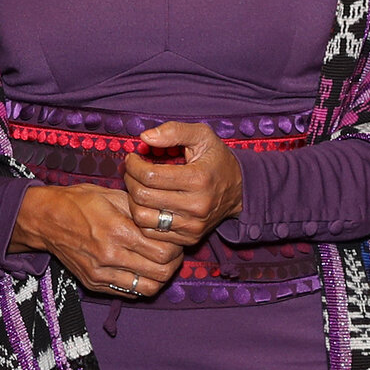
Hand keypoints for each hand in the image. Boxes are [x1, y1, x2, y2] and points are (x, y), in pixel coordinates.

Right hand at [14, 182, 185, 297]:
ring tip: (158, 263)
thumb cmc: (79, 202)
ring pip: (148, 289)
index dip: (176, 246)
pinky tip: (139, 269)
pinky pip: (129, 293)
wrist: (45, 219)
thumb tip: (165, 218)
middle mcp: (110, 256)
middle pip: (161, 273)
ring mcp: (101, 274)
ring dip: (159, 277)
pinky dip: (140, 284)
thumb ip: (140, 210)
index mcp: (118, 231)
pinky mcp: (94, 284)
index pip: (164, 251)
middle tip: (172, 251)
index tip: (174, 237)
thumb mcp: (112, 196)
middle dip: (173, 262)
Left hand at [123, 122, 242, 248]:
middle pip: (143, 197)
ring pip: (143, 218)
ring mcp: (192, 225)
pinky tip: (147, 204)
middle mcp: (196, 206)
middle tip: (130, 171)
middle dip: (129, 180)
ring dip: (132, 201)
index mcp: (198, 179)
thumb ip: (174, 131)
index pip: (149, 176)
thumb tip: (145, 137)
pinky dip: (142, 218)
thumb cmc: (216, 160)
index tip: (132, 158)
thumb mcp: (202, 136)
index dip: (133, 165)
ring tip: (136, 187)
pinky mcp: (189, 238)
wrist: (240, 191)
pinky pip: (152, 232)